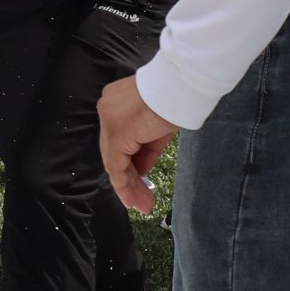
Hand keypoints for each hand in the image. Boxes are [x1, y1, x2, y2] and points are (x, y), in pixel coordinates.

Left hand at [99, 74, 177, 212]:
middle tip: (141, 199)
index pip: (121, 138)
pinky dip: (125, 186)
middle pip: (116, 151)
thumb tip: (140, 170)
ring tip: (143, 205)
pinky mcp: (116, 134)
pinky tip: (134, 200)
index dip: (132, 160)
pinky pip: (116, 167)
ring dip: (130, 186)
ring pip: (115, 161)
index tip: (140, 177)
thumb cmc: (177, 98)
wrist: (182, 85)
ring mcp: (109, 121)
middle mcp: (107, 109)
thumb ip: (147, 145)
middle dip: (130, 178)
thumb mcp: (160, 125)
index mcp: (117, 101)